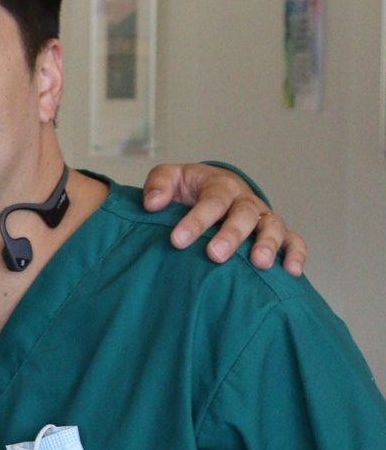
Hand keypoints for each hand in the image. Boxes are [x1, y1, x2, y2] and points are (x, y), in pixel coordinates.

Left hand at [143, 164, 306, 274]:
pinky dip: (296, 253)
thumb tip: (153, 204)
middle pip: (243, 214)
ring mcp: (262, 216)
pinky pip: (294, 240)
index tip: (178, 240)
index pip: (211, 200)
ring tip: (260, 263)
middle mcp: (245, 200)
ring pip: (273, 226)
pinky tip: (292, 271)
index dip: (196, 220)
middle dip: (231, 235)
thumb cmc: (189, 187)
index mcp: (220, 185)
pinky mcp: (276, 231)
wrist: (213, 186)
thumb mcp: (170, 177)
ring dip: (268, 244)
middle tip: (215, 255)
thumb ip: (159, 185)